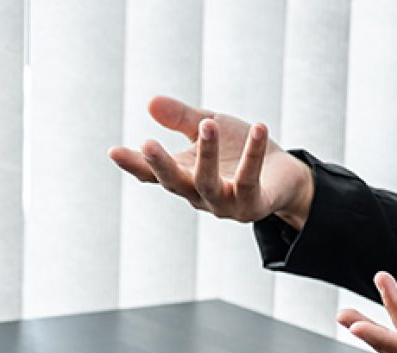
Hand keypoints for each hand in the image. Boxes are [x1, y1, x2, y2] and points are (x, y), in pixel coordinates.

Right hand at [108, 95, 314, 229]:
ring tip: (208, 125)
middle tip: (147, 144)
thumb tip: (151, 102)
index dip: (134, 164)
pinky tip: (258, 128)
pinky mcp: (251, 206)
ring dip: (208, 154)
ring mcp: (224, 205)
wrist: (283, 175)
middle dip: (161, 165)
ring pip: (208, 183)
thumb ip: (182, 118)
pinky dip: (252, 154)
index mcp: (184, 177)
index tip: (113, 151)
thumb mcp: (209, 127)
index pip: (153, 174)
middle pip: (174, 183)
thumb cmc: (239, 152)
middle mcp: (199, 196)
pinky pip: (248, 180)